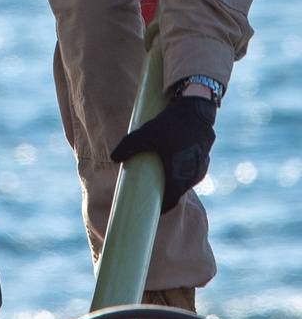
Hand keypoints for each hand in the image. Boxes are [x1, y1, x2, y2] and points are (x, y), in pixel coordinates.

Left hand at [110, 95, 216, 212]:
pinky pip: (193, 171)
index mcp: (179, 175)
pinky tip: (174, 162)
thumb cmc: (171, 124)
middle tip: (151, 191)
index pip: (170, 201)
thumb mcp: (146, 134)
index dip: (160, 207)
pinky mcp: (204, 158)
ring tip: (162, 175)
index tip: (151, 210)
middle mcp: (192, 175)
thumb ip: (128, 146)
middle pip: (177, 191)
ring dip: (175, 180)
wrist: (197, 108)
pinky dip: (183, 171)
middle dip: (165, 192)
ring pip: (186, 180)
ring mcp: (201, 167)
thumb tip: (113, 158)